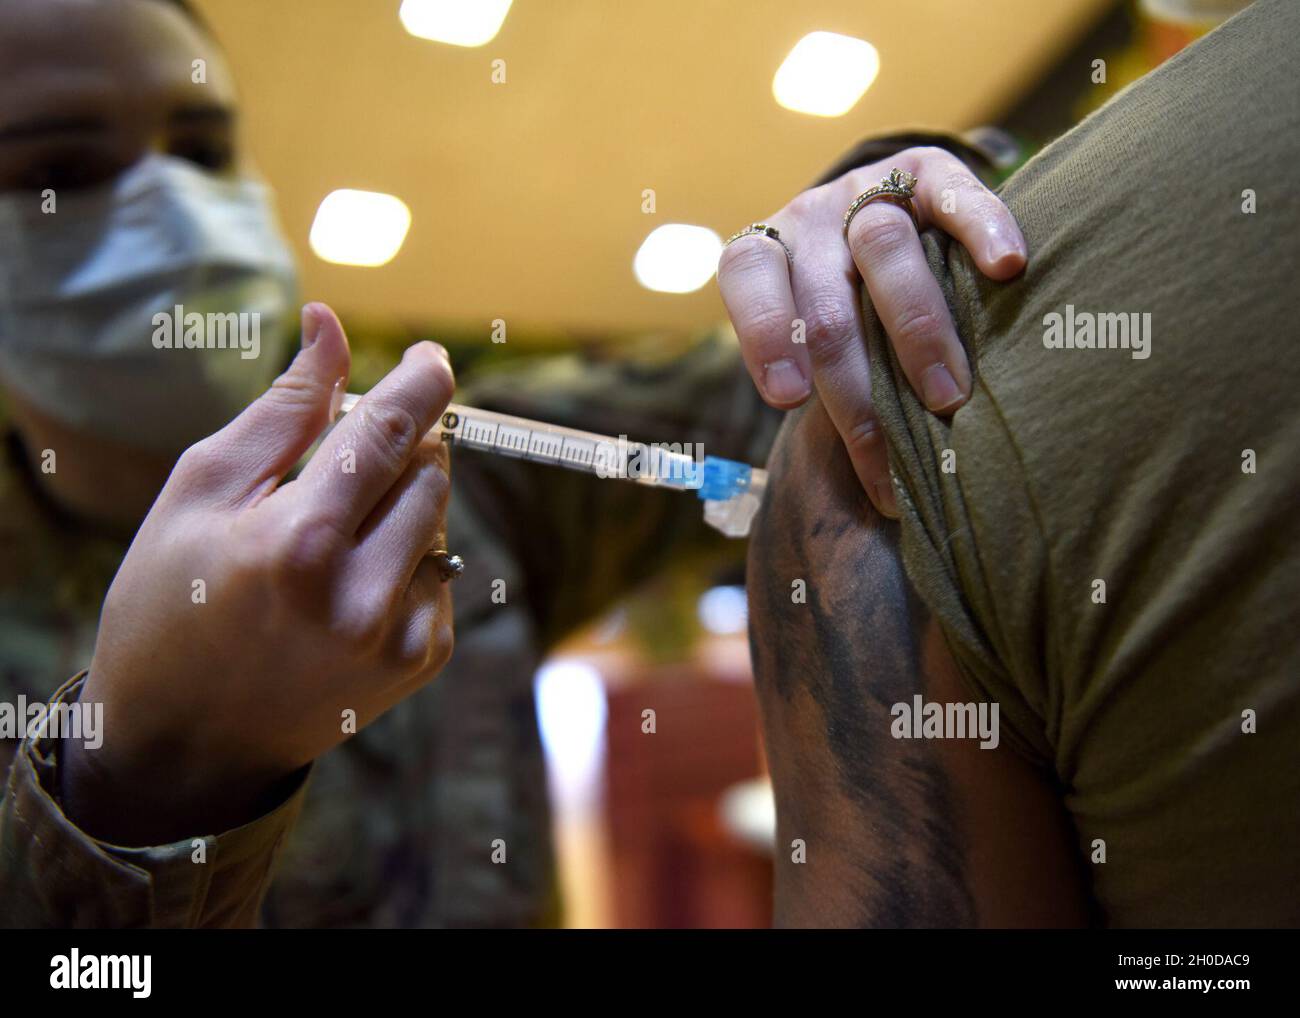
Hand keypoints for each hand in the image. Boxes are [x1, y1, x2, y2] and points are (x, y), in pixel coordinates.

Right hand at [62, 303, 455, 843]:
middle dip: (401, 443)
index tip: (431, 356)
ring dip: (401, 499)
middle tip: (346, 456)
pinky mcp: (423, 660)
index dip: (421, 380)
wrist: (185, 740)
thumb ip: (283, 408)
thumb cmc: (172, 603)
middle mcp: (364, 595)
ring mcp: (401, 635)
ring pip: (440, 516)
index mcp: (300, 543)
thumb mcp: (202, 493)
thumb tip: (331, 326)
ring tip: (332, 531)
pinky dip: (407, 555)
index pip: (393, 431)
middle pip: (430, 468)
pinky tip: (347, 583)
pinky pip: (441, 569)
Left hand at [717, 145, 1025, 516]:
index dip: (764, 334)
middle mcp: (808, 217)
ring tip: (949, 398)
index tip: (788, 399)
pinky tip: (1006, 266)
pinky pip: (953, 191)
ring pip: (882, 247)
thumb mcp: (813, 343)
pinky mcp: (929, 169)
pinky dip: (981, 226)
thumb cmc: (846, 316)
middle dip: (859, 385)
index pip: (747, 279)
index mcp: (766, 254)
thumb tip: (863, 489)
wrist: (885, 225)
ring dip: (917, 331)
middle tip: (898, 453)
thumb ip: (819, 383)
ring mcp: (867, 189)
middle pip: (824, 299)